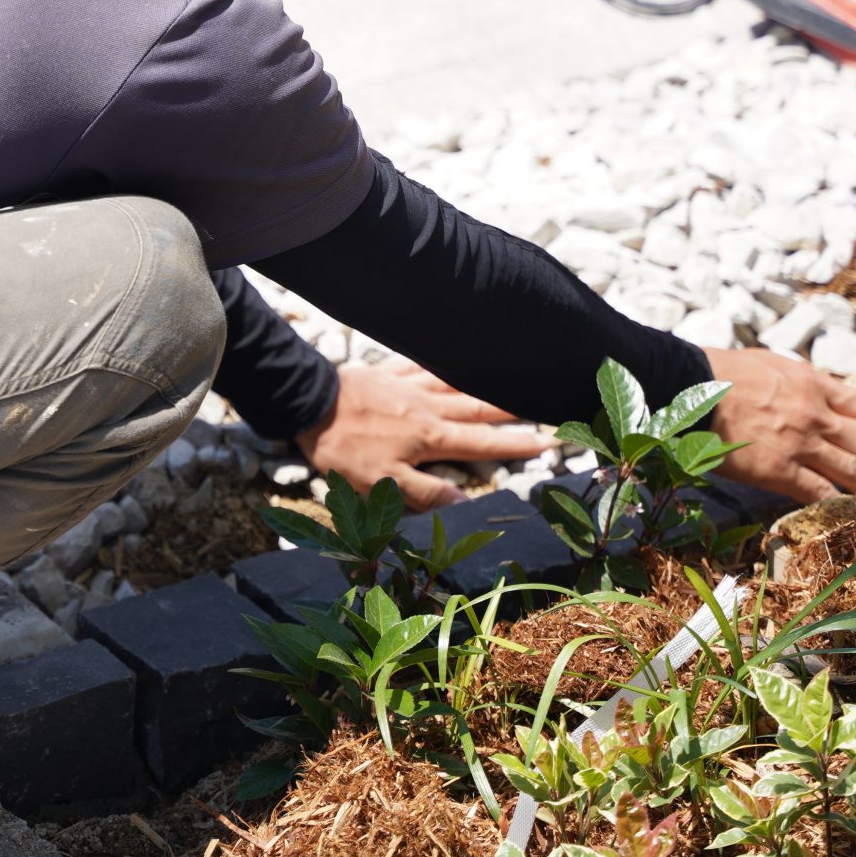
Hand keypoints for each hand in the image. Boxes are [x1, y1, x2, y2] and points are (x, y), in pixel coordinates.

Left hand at [296, 359, 557, 511]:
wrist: (308, 404)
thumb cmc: (343, 449)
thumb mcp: (383, 484)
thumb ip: (426, 493)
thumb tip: (467, 502)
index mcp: (431, 438)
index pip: (482, 444)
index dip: (515, 445)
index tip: (547, 442)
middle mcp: (427, 408)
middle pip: (478, 408)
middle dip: (513, 408)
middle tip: (543, 401)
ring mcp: (408, 386)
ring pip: (457, 383)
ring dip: (485, 382)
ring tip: (509, 376)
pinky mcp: (386, 372)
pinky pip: (422, 363)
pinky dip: (442, 361)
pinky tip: (450, 354)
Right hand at [705, 343, 855, 503]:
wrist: (689, 388)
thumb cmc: (724, 372)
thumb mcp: (774, 365)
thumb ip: (804, 383)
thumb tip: (820, 396)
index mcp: (816, 385)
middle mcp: (816, 415)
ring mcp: (800, 444)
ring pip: (855, 473)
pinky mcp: (779, 471)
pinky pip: (821, 493)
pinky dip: (841, 506)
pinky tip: (851, 515)